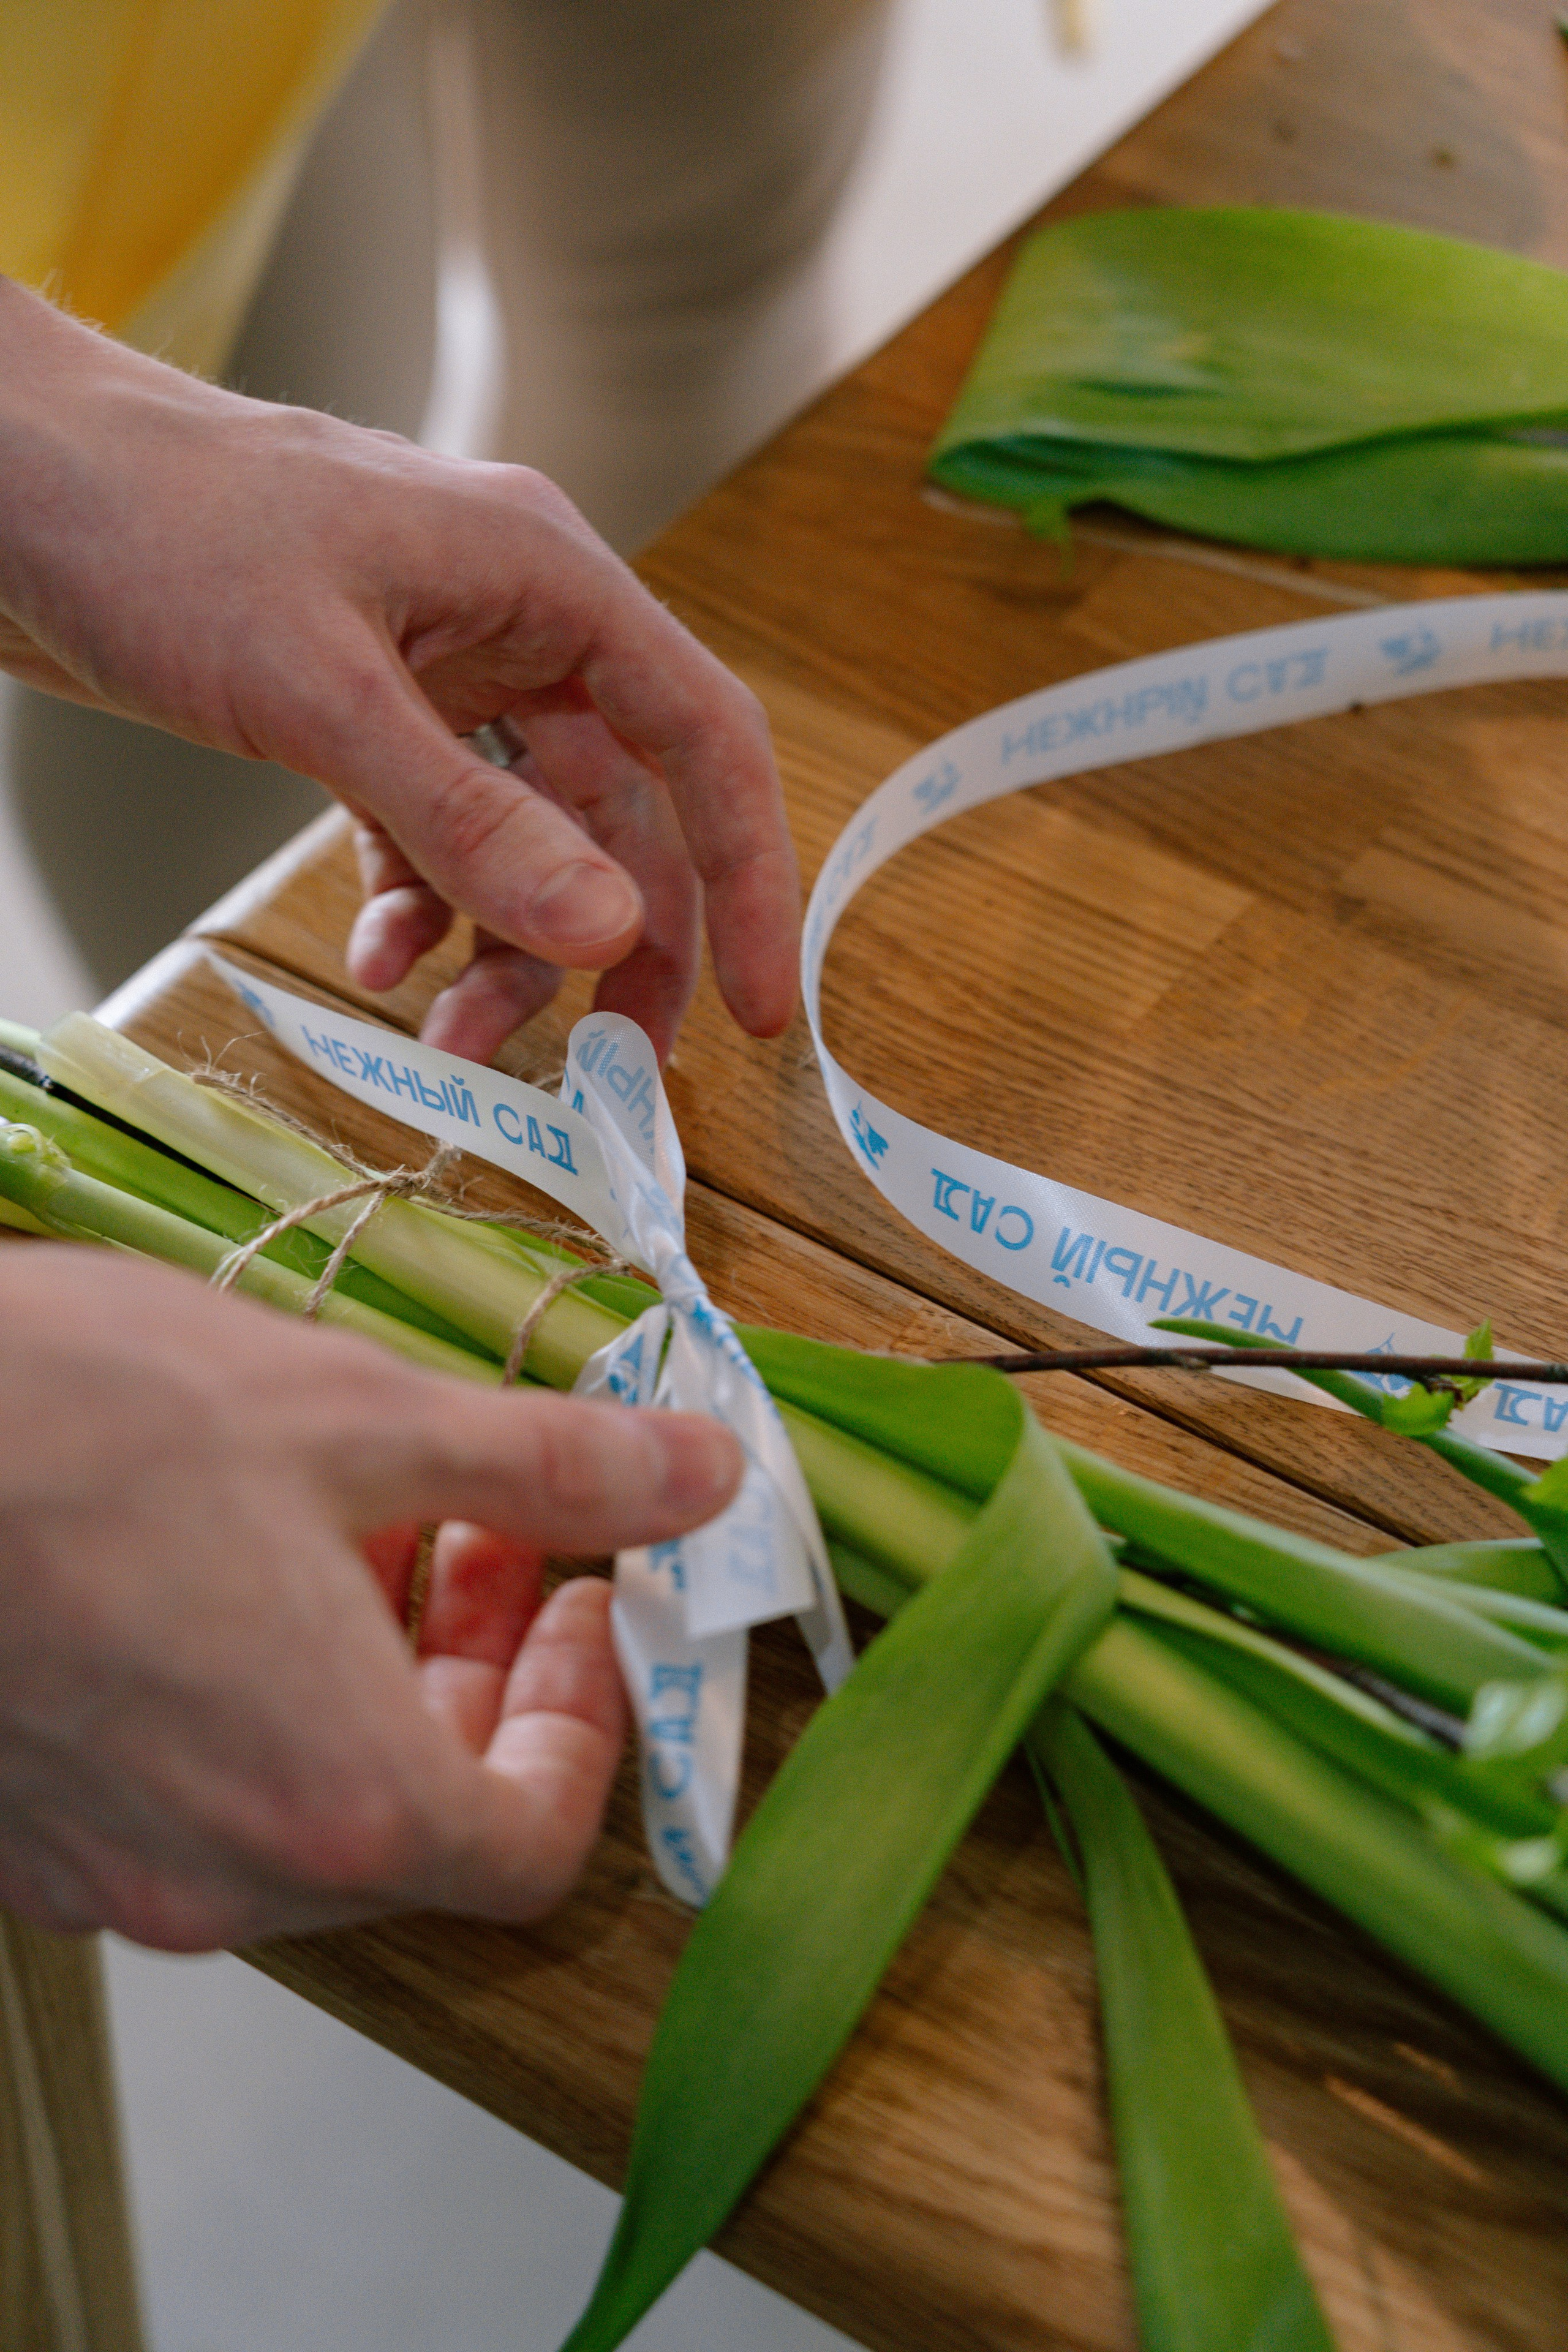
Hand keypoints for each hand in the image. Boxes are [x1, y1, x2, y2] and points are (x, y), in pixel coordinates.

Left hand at [0, 277, 798, 1063]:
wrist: (1, 478)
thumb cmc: (150, 526)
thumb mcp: (322, 689)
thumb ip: (469, 819)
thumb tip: (611, 930)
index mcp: (546, 577)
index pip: (702, 739)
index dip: (749, 878)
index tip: (759, 1009)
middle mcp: (514, 625)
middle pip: (623, 813)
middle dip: (616, 946)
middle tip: (604, 1071)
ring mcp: (440, 672)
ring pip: (527, 842)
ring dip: (502, 951)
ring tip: (446, 1040)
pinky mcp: (367, 713)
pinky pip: (433, 838)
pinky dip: (418, 911)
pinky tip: (376, 960)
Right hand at [0, 1248, 740, 1948]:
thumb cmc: (79, 1422)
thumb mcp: (359, 1415)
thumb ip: (554, 1468)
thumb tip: (703, 1476)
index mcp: (336, 1799)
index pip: (534, 1847)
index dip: (588, 1728)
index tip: (584, 1608)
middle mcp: (222, 1877)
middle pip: (423, 1831)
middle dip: (483, 1681)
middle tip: (487, 1539)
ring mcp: (111, 1868)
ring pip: (304, 1813)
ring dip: (373, 1683)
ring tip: (361, 1523)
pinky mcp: (29, 1832)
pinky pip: (190, 1800)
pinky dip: (257, 1703)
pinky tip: (233, 1566)